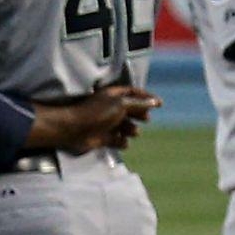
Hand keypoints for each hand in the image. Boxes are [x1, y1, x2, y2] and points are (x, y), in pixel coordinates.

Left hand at [39, 85, 160, 153]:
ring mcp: (107, 124)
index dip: (146, 97)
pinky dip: (121, 142)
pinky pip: (119, 140)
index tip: (159, 104)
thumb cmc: (97, 113)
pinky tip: (120, 141)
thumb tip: (154, 102)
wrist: (75, 130)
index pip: (133, 93)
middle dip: (140, 115)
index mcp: (112, 96)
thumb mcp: (121, 104)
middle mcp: (110, 108)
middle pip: (132, 110)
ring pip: (126, 126)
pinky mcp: (104, 138)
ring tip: (131, 131)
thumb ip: (139, 103)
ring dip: (132, 130)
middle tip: (146, 119)